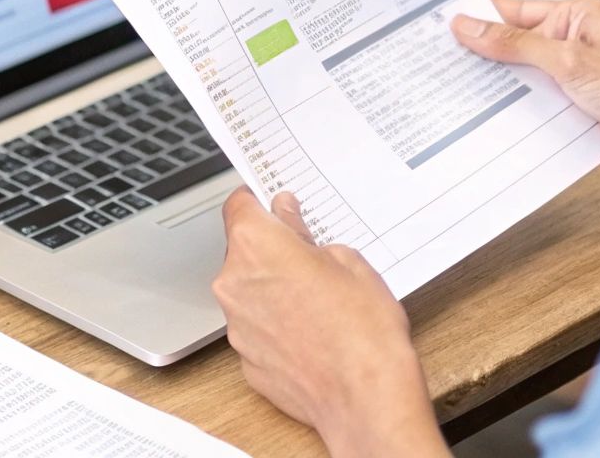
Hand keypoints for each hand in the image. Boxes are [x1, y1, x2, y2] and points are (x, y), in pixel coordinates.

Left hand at [214, 189, 448, 457]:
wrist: (365, 397)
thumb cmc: (363, 329)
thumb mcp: (347, 260)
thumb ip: (305, 235)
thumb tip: (288, 220)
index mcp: (256, 246)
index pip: (239, 205)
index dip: (258, 203)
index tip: (272, 205)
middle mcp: (234, 284)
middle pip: (242, 252)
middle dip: (270, 252)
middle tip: (310, 259)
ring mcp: (236, 327)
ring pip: (248, 293)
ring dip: (272, 291)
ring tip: (317, 303)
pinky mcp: (245, 361)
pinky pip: (256, 329)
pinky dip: (275, 326)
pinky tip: (310, 333)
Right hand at [452, 0, 599, 186]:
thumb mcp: (570, 62)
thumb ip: (516, 46)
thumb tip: (469, 26)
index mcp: (574, 16)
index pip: (513, 10)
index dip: (476, 14)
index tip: (435, 16)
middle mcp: (569, 44)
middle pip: (510, 46)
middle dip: (475, 55)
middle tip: (428, 58)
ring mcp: (569, 80)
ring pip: (516, 81)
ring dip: (490, 88)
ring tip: (441, 90)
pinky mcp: (569, 112)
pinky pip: (529, 109)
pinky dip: (507, 115)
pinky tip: (475, 121)